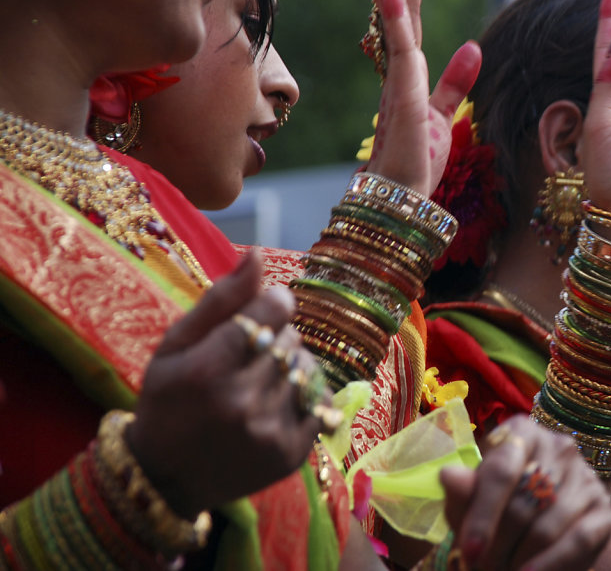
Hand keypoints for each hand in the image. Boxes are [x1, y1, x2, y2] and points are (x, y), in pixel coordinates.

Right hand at [128, 250, 329, 517]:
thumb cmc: (167, 400)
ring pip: (309, 367)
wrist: (166, 478)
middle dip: (275, 339)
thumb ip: (220, 299)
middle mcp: (241, 401)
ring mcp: (269, 431)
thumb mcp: (176, 345)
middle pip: (292, 338)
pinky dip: (305, 395)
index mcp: (207, 370)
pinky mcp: (292, 454)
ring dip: (291, 366)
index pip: (274, 309)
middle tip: (246, 359)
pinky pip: (321, 401)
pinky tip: (276, 403)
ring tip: (260, 382)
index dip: (272, 305)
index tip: (262, 313)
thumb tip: (256, 254)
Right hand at [357, 0, 481, 195]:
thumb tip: (473, 45)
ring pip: (390, 21)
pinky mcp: (402, 95)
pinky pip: (398, 48)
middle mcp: (399, 72)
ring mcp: (397, 81)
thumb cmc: (417, 165)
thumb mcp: (444, 115)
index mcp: (410, 74)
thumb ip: (455, 82)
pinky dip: (391, 16)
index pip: (408, 19)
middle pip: (392, 10)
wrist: (402, 200)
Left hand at [440, 415, 610, 570]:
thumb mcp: (472, 501)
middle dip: (498, 544)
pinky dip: (551, 565)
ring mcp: (585, 475)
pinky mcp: (603, 507)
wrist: (536, 522)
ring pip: (548, 525)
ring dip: (520, 558)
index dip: (483, 514)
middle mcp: (558, 445)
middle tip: (482, 567)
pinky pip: (579, 541)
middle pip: (524, 502)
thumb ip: (462, 492)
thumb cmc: (495, 507)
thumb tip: (448, 476)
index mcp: (521, 432)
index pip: (501, 471)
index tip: (468, 551)